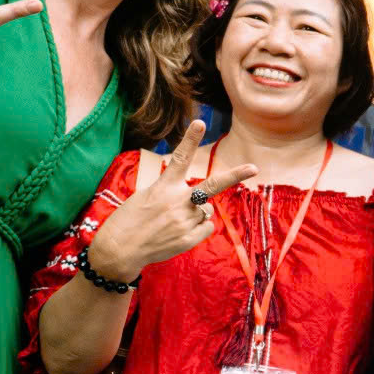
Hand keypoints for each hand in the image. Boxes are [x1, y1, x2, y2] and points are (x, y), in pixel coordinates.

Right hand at [84, 122, 255, 282]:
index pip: (180, 158)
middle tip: (254, 168)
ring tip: (172, 222)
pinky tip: (178, 232)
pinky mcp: (189, 238)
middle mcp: (177, 201)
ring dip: (194, 213)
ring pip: (205, 210)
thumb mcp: (145, 196)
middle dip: (235, 175)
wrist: (119, 250)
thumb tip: (201, 202)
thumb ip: (172, 193)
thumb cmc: (129, 220)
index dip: (190, 139)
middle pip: (212, 185)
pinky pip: (206, 226)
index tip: (200, 122)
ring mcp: (185, 221)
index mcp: (163, 187)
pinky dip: (197, 228)